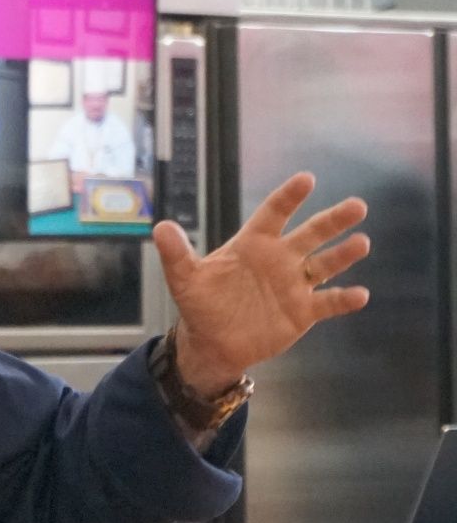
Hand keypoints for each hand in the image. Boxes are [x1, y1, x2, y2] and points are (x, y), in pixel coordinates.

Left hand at [152, 173, 369, 395]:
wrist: (213, 343)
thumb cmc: (201, 304)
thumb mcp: (184, 280)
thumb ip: (177, 254)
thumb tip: (160, 227)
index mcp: (253, 244)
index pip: (274, 214)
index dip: (289, 198)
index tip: (307, 179)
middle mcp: (279, 259)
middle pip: (311, 234)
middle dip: (333, 220)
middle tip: (357, 205)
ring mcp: (294, 285)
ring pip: (324, 265)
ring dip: (344, 255)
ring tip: (362, 243)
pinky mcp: (302, 312)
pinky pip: (328, 303)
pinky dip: (344, 300)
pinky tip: (361, 294)